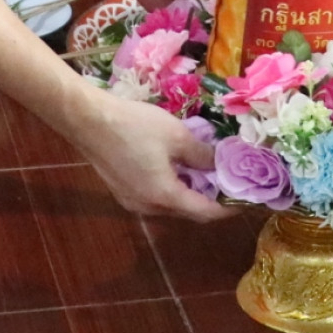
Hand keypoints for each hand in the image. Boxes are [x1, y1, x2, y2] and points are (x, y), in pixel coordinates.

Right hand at [67, 91, 231, 221]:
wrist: (88, 120)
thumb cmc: (134, 126)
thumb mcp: (176, 135)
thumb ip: (202, 154)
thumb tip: (220, 164)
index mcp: (165, 197)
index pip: (205, 213)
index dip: (227, 208)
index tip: (245, 199)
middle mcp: (148, 207)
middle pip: (187, 211)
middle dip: (209, 198)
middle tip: (226, 180)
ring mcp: (132, 201)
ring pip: (169, 205)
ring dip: (189, 192)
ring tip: (205, 171)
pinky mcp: (121, 191)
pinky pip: (154, 197)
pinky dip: (171, 188)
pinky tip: (176, 167)